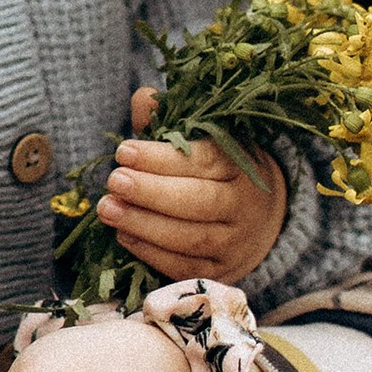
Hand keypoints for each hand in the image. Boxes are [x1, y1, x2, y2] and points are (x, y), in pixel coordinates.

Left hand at [94, 84, 286, 284]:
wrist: (263, 221)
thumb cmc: (218, 172)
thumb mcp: (204, 140)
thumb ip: (171, 121)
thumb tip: (143, 99)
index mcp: (242, 165)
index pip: (204, 161)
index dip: (161, 158)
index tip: (124, 151)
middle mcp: (244, 205)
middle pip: (199, 202)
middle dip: (151, 192)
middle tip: (113, 181)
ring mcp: (235, 243)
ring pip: (190, 238)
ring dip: (144, 225)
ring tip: (108, 209)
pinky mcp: (221, 272)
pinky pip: (185, 266)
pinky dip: (152, 253)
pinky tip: (124, 236)